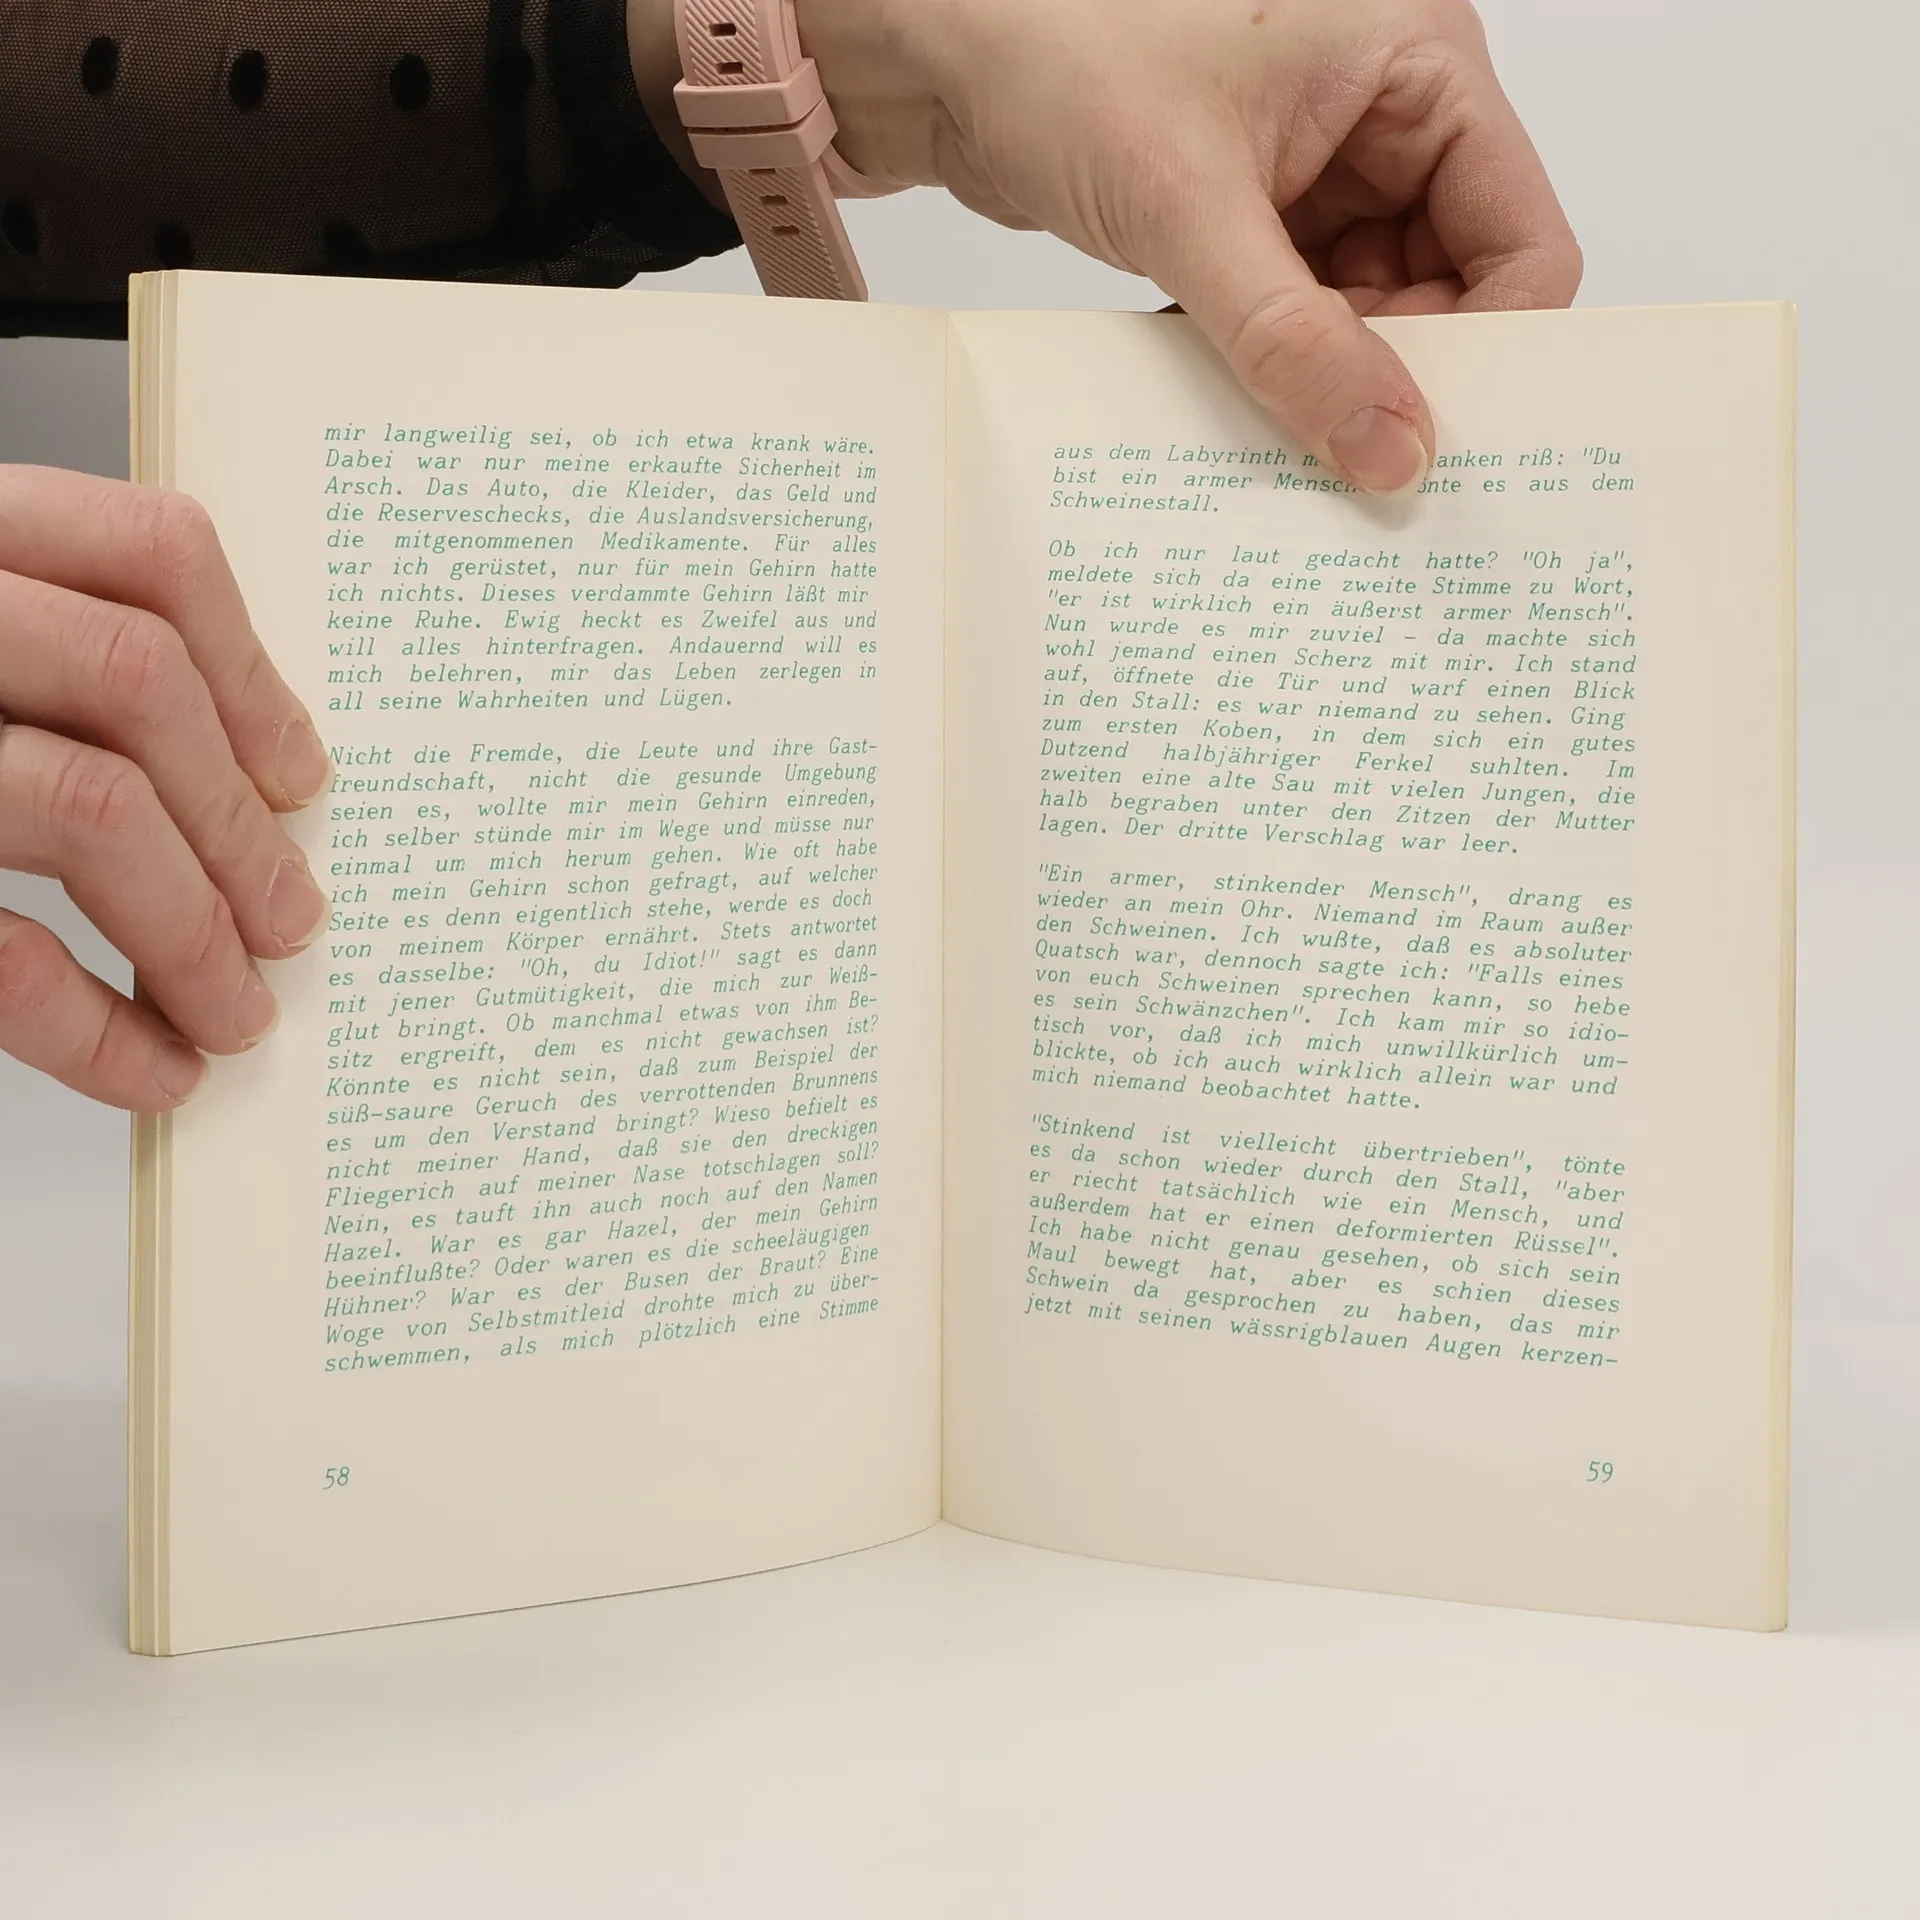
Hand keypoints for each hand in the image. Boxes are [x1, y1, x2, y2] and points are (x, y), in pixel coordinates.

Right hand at [0, 467, 330, 1110]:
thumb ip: (49, 668)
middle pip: (138, 682)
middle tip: (290, 922)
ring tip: (234, 1009)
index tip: (300, 776)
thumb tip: (253, 790)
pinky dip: (98, 1027)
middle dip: (237, 826)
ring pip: (89, 802)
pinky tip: (151, 1068)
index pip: (149, 551)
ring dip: (191, 930)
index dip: (253, 672)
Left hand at [785, 0, 1580, 492]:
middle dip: (1401, 374)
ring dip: (1327, 378)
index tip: (1432, 439)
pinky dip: (1274, 363)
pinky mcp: (1256, 215)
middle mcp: (1383, 114)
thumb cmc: (1059, 48)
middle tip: (1353, 459)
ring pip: (1370, 312)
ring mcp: (1319, 168)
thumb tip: (1388, 448)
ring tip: (1278, 430)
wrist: (940, 49)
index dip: (1490, 346)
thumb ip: (1293, 340)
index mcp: (1416, 65)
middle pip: (1452, 286)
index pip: (1521, 236)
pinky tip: (1232, 396)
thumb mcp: (1192, 209)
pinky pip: (1299, 315)